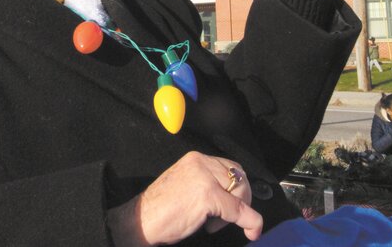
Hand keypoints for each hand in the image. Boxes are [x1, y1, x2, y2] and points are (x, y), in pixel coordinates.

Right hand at [106, 151, 262, 245]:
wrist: (140, 221)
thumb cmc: (159, 210)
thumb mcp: (187, 186)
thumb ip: (207, 183)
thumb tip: (234, 196)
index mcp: (195, 159)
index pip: (230, 167)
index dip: (238, 188)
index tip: (237, 205)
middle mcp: (201, 163)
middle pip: (239, 177)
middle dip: (241, 200)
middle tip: (226, 219)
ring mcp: (204, 178)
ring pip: (240, 192)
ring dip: (238, 212)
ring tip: (213, 223)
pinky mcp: (207, 195)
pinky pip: (239, 210)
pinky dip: (250, 222)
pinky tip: (251, 231)